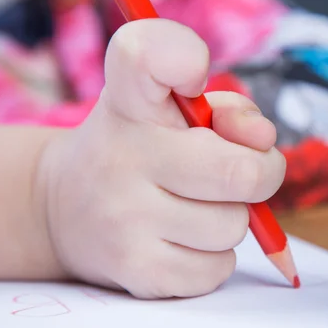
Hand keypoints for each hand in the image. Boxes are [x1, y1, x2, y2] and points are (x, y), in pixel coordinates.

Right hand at [40, 19, 285, 298]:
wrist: (65, 210)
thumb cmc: (139, 150)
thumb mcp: (171, 110)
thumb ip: (230, 111)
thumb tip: (262, 140)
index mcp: (130, 100)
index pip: (146, 55)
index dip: (182, 57)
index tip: (192, 78)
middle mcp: (122, 154)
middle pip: (240, 172)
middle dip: (261, 174)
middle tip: (237, 172)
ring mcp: (125, 218)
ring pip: (234, 226)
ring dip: (231, 218)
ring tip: (196, 207)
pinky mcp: (136, 271)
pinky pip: (218, 268)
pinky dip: (214, 257)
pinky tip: (184, 240)